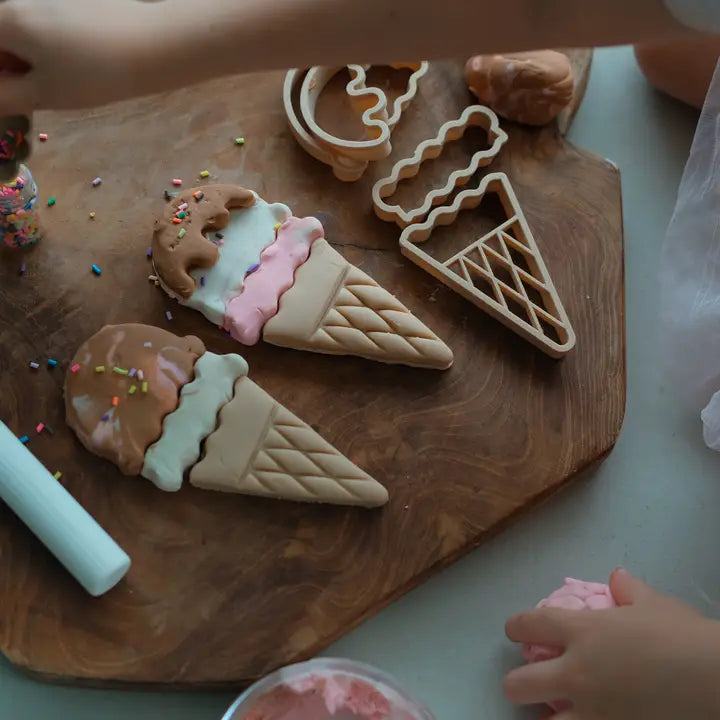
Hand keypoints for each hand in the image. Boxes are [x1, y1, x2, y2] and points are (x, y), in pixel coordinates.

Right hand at [0, 0, 168, 112]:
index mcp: (5, 19)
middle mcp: (21, 1)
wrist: (153, 44)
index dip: (1, 79)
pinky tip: (78, 63)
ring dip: (29, 60)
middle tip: (36, 94)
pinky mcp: (73, 2)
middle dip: (10, 68)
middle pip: (2, 37)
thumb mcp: (45, 94)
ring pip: (23, 33)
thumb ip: (5, 95)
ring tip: (62, 81)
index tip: (15, 95)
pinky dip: (50, 47)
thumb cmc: (95, 73)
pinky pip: (47, 26)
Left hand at [504, 569, 719, 718]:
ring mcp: (592, 712)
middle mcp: (576, 673)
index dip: (516, 627)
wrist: (715, 681)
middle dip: (516, 683)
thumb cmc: (682, 636)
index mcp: (581, 633)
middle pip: (518, 685)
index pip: (530, 625)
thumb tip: (617, 578)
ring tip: (554, 715)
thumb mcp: (655, 605)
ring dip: (545, 719)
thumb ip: (629, 591)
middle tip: (526, 682)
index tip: (513, 630)